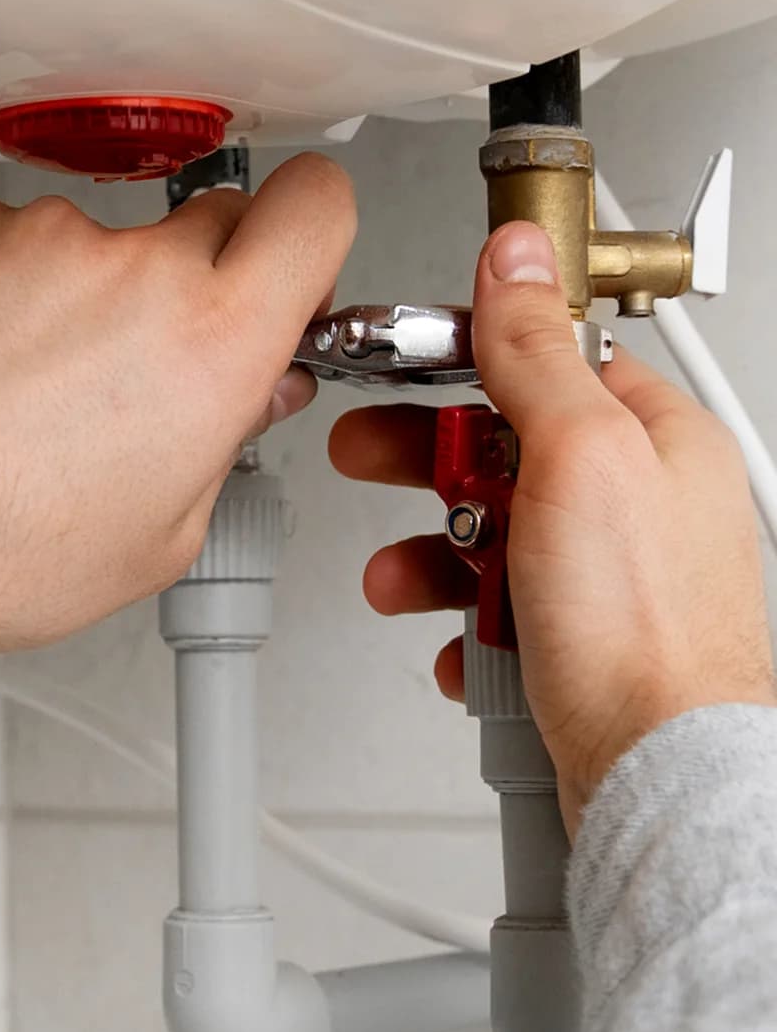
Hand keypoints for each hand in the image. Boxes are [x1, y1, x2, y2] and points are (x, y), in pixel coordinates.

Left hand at [0, 155, 353, 658]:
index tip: (291, 263)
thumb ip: (224, 440)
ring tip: (29, 388)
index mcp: (210, 343)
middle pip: (212, 220)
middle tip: (151, 359)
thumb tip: (253, 388)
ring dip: (83, 294)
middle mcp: (132, 269)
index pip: (317, 206)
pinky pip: (11, 242)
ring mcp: (39, 237)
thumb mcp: (159, 537)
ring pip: (100, 241)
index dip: (312, 230)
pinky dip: (2, 289)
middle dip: (198, 280)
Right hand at [332, 219, 775, 829]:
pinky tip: (462, 643)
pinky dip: (465, 628)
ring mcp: (614, 581)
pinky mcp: (583, 647)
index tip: (402, 367)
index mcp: (657, 439)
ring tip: (401, 578)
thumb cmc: (644, 629)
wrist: (657, 772)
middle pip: (507, 452)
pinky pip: (499, 617)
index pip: (548, 364)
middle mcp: (643, 505)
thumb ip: (535, 352)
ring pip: (493, 540)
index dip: (466, 360)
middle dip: (429, 469)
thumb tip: (517, 259)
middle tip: (374, 461)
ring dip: (432, 559)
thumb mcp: (578, 454)